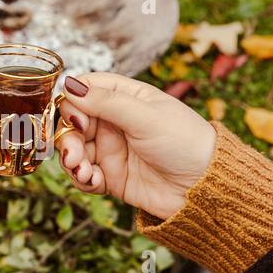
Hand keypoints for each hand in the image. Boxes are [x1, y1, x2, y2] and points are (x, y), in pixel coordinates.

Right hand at [55, 72, 215, 219]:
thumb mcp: (146, 116)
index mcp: (126, 98)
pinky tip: (93, 181)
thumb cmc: (185, 142)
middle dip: (67, 137)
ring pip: (74, 149)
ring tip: (83, 170)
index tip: (73, 116)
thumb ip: (107, 102)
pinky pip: (84, 175)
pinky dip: (82, 178)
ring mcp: (112, 149)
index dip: (72, 101)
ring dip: (72, 160)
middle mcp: (114, 122)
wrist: (204, 187)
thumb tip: (70, 85)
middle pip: (73, 121)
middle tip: (74, 153)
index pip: (86, 89)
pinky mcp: (111, 176)